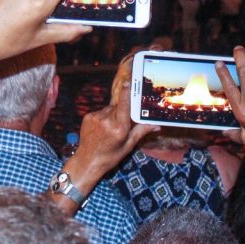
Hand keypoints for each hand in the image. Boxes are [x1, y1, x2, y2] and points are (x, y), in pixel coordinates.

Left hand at [74, 56, 158, 176]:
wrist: (87, 161)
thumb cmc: (110, 156)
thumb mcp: (128, 145)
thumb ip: (141, 131)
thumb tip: (157, 125)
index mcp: (119, 127)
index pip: (125, 103)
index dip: (128, 91)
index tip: (130, 82)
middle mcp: (107, 120)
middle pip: (119, 106)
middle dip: (123, 110)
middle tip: (123, 122)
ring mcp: (96, 117)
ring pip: (109, 109)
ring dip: (112, 114)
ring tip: (110, 129)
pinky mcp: (88, 117)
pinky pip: (100, 112)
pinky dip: (103, 117)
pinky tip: (102, 129)